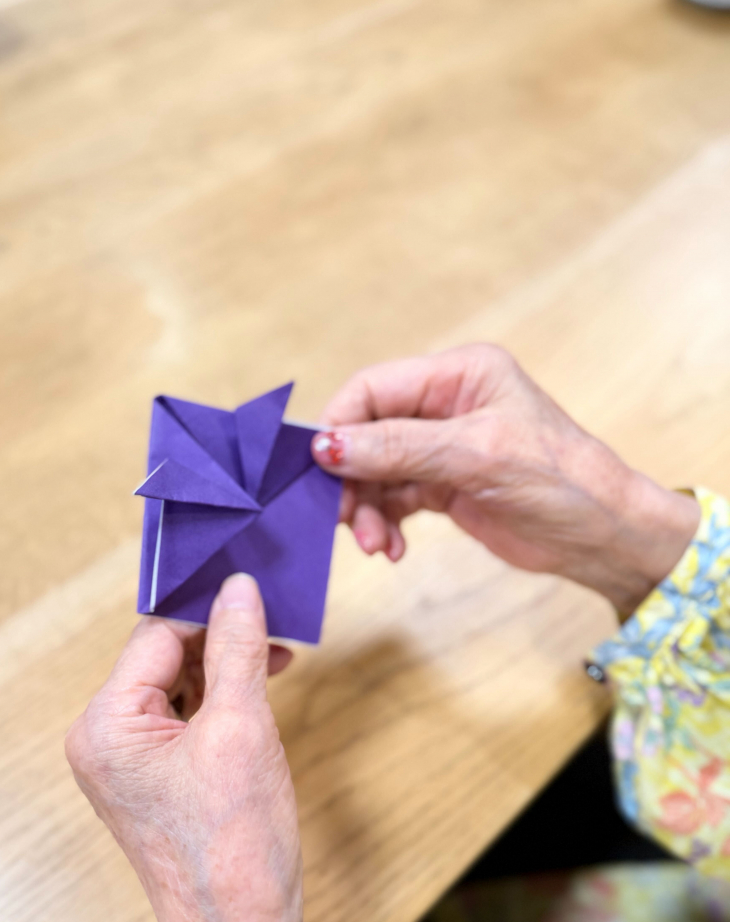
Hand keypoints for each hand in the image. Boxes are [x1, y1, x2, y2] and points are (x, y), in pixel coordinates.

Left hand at [65, 574, 302, 921]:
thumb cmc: (235, 843)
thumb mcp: (242, 728)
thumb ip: (238, 648)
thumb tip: (240, 587)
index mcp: (105, 724)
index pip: (156, 636)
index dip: (208, 612)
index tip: (258, 595)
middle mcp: (101, 739)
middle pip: (163, 658)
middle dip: (219, 642)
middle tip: (277, 632)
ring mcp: (124, 763)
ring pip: (175, 686)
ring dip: (223, 670)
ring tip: (275, 664)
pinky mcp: (150, 781)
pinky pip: (181, 719)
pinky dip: (218, 703)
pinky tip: (257, 696)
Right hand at [312, 344, 698, 617]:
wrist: (603, 537)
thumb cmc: (561, 481)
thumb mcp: (477, 457)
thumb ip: (399, 448)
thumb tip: (326, 446)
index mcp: (459, 373)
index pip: (374, 388)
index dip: (340, 425)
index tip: (318, 467)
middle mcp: (446, 403)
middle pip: (367, 432)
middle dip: (351, 477)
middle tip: (343, 518)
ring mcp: (443, 446)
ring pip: (375, 470)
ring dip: (365, 508)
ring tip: (373, 543)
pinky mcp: (443, 485)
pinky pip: (392, 498)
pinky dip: (383, 523)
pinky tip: (390, 548)